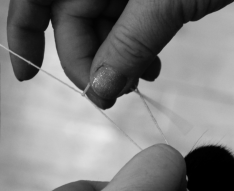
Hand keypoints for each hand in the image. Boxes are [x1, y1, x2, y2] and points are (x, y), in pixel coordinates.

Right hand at [7, 0, 233, 108]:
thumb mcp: (167, 1)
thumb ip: (130, 43)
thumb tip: (99, 88)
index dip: (24, 32)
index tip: (27, 75)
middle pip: (73, 22)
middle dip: (89, 64)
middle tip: (110, 95)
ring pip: (103, 30)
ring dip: (117, 63)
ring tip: (140, 81)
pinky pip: (127, 27)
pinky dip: (135, 51)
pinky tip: (151, 67)